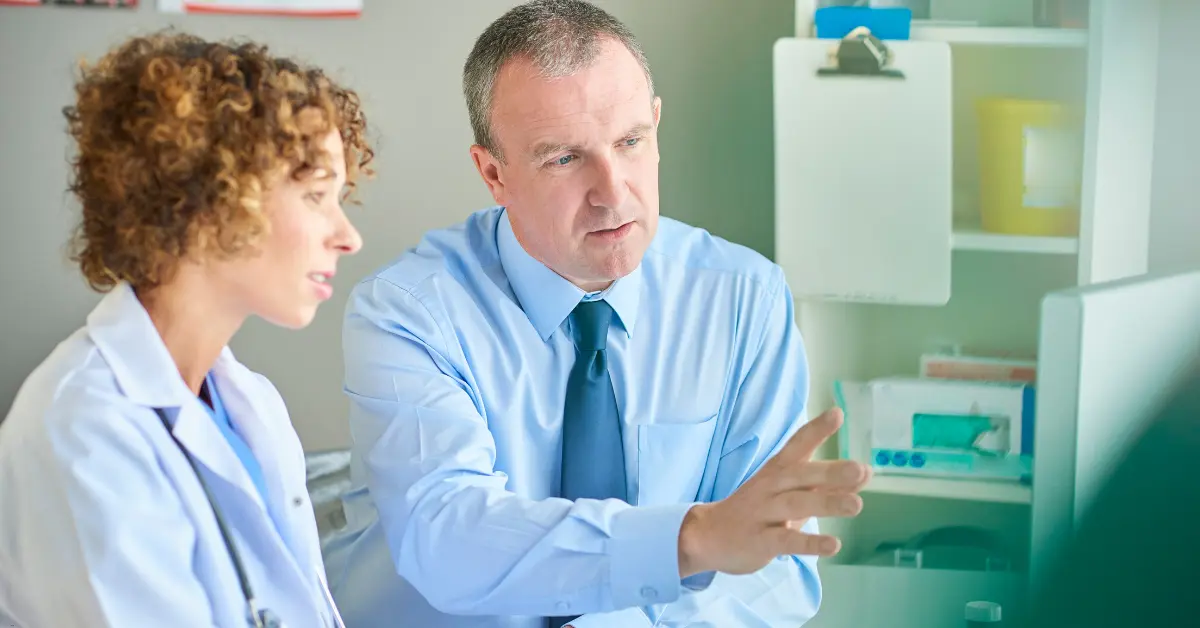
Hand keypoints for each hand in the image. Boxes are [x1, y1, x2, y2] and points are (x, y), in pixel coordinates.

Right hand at [676, 407, 869, 576]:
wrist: (708, 535)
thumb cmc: (758, 510)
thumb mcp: (791, 492)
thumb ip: (827, 483)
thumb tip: (866, 472)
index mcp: (778, 471)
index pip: (797, 445)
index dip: (816, 429)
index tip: (837, 414)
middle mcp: (771, 487)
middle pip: (801, 475)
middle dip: (831, 471)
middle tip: (861, 469)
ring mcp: (764, 513)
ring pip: (796, 505)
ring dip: (826, 503)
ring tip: (856, 505)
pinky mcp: (760, 541)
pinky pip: (786, 541)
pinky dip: (810, 543)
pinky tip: (833, 544)